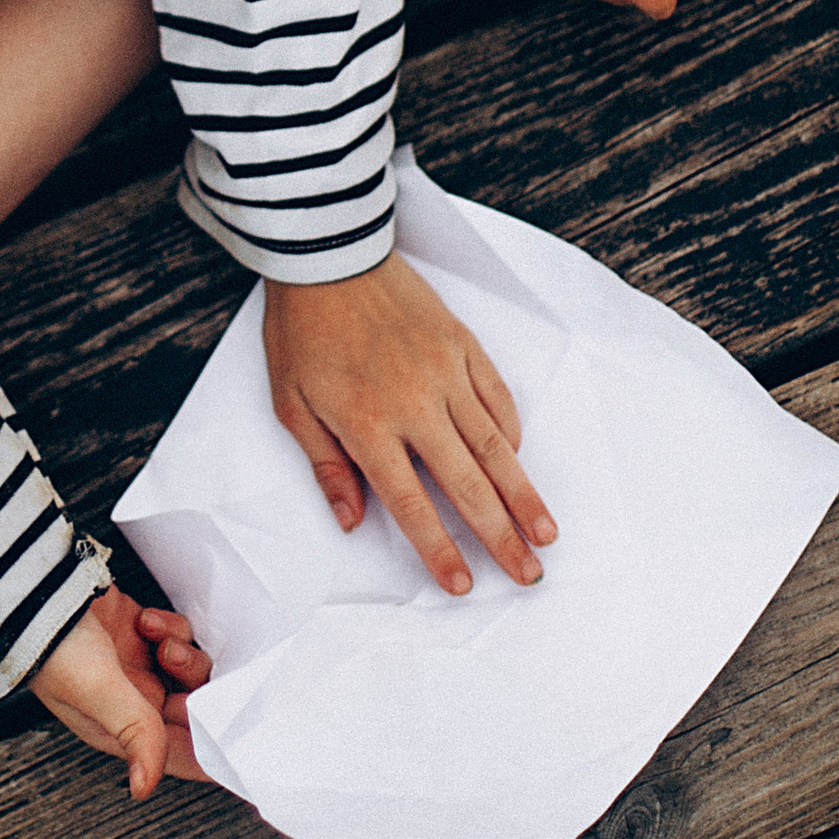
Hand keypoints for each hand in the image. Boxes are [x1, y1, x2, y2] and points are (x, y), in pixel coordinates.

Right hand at [31, 586, 212, 799]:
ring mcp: (140, 666)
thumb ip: (135, 731)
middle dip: (196, 691)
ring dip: (183, 654)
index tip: (238, 739)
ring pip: (191, 672)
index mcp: (120, 732)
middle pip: (193, 711)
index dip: (210, 749)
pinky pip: (179, 636)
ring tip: (159, 641)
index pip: (178, 755)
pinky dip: (172, 627)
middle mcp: (133, 703)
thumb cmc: (53, 646)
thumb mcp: (98, 692)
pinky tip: (146, 621)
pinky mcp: (143, 632)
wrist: (40, 589)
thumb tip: (145, 787)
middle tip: (181, 674)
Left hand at [264, 250, 557, 591]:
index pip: (412, 503)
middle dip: (501, 536)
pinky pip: (497, 396)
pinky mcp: (462, 343)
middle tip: (528, 574)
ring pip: (495, 445)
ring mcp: (446, 370)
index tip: (462, 584)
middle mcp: (415, 402)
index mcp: (368, 423)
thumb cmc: (303, 329)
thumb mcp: (292, 403)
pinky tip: (520, 461)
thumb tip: (350, 520)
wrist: (328, 254)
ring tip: (546, 532)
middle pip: (468, 483)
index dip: (440, 549)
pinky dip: (512, 432)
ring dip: (523, 493)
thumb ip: (326, 465)